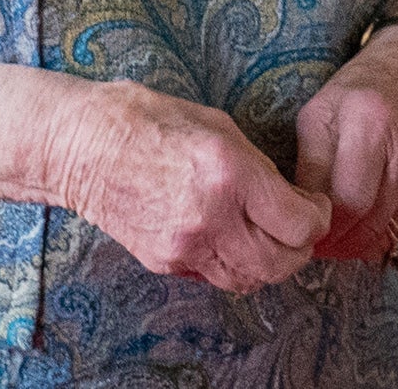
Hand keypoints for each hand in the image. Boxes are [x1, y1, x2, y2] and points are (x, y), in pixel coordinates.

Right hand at [46, 79, 332, 293]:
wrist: (79, 145)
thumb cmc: (144, 119)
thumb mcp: (214, 123)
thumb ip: (255, 167)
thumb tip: (284, 200)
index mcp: (229, 172)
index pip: (299, 224)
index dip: (317, 218)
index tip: (313, 207)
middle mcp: (212, 216)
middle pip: (281, 262)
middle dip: (299, 249)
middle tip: (297, 229)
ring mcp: (186, 246)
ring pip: (250, 279)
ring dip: (267, 263)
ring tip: (264, 238)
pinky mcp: (165, 262)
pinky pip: (215, 277)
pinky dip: (231, 264)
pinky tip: (226, 238)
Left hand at [294, 26, 397, 260]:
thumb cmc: (358, 89)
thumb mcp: (320, 111)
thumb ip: (310, 163)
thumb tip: (302, 214)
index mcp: (369, 123)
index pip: (346, 200)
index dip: (320, 226)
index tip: (300, 231)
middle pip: (369, 223)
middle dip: (337, 242)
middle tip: (314, 244)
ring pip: (388, 232)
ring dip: (356, 244)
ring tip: (332, 239)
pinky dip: (380, 235)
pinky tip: (360, 226)